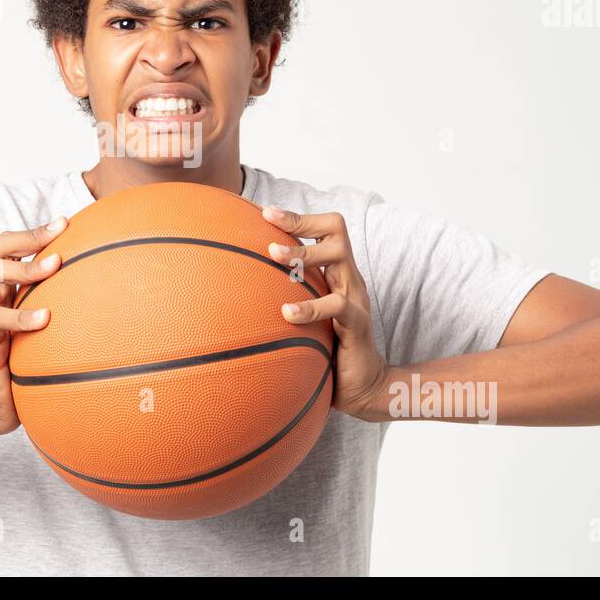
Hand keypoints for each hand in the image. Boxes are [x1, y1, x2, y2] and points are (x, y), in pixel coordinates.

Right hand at [0, 216, 66, 439]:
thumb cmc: (22, 360)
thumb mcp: (43, 330)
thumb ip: (63, 308)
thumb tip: (110, 295)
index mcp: (6, 288)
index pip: (8, 246)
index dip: (33, 231)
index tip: (64, 222)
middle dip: (28, 238)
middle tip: (60, 236)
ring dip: (26, 268)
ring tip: (55, 266)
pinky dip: (22, 316)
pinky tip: (45, 317)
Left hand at [261, 205, 389, 420]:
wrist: (362, 387)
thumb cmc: (328, 349)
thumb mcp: (305, 318)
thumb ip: (284, 299)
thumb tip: (236, 291)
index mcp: (337, 273)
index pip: (328, 229)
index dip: (300, 217)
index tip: (265, 212)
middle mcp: (348, 279)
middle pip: (337, 232)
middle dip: (301, 223)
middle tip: (269, 225)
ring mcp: (356, 299)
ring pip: (338, 259)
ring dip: (303, 254)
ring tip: (273, 255)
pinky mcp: (357, 325)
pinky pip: (337, 307)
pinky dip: (310, 307)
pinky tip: (286, 313)